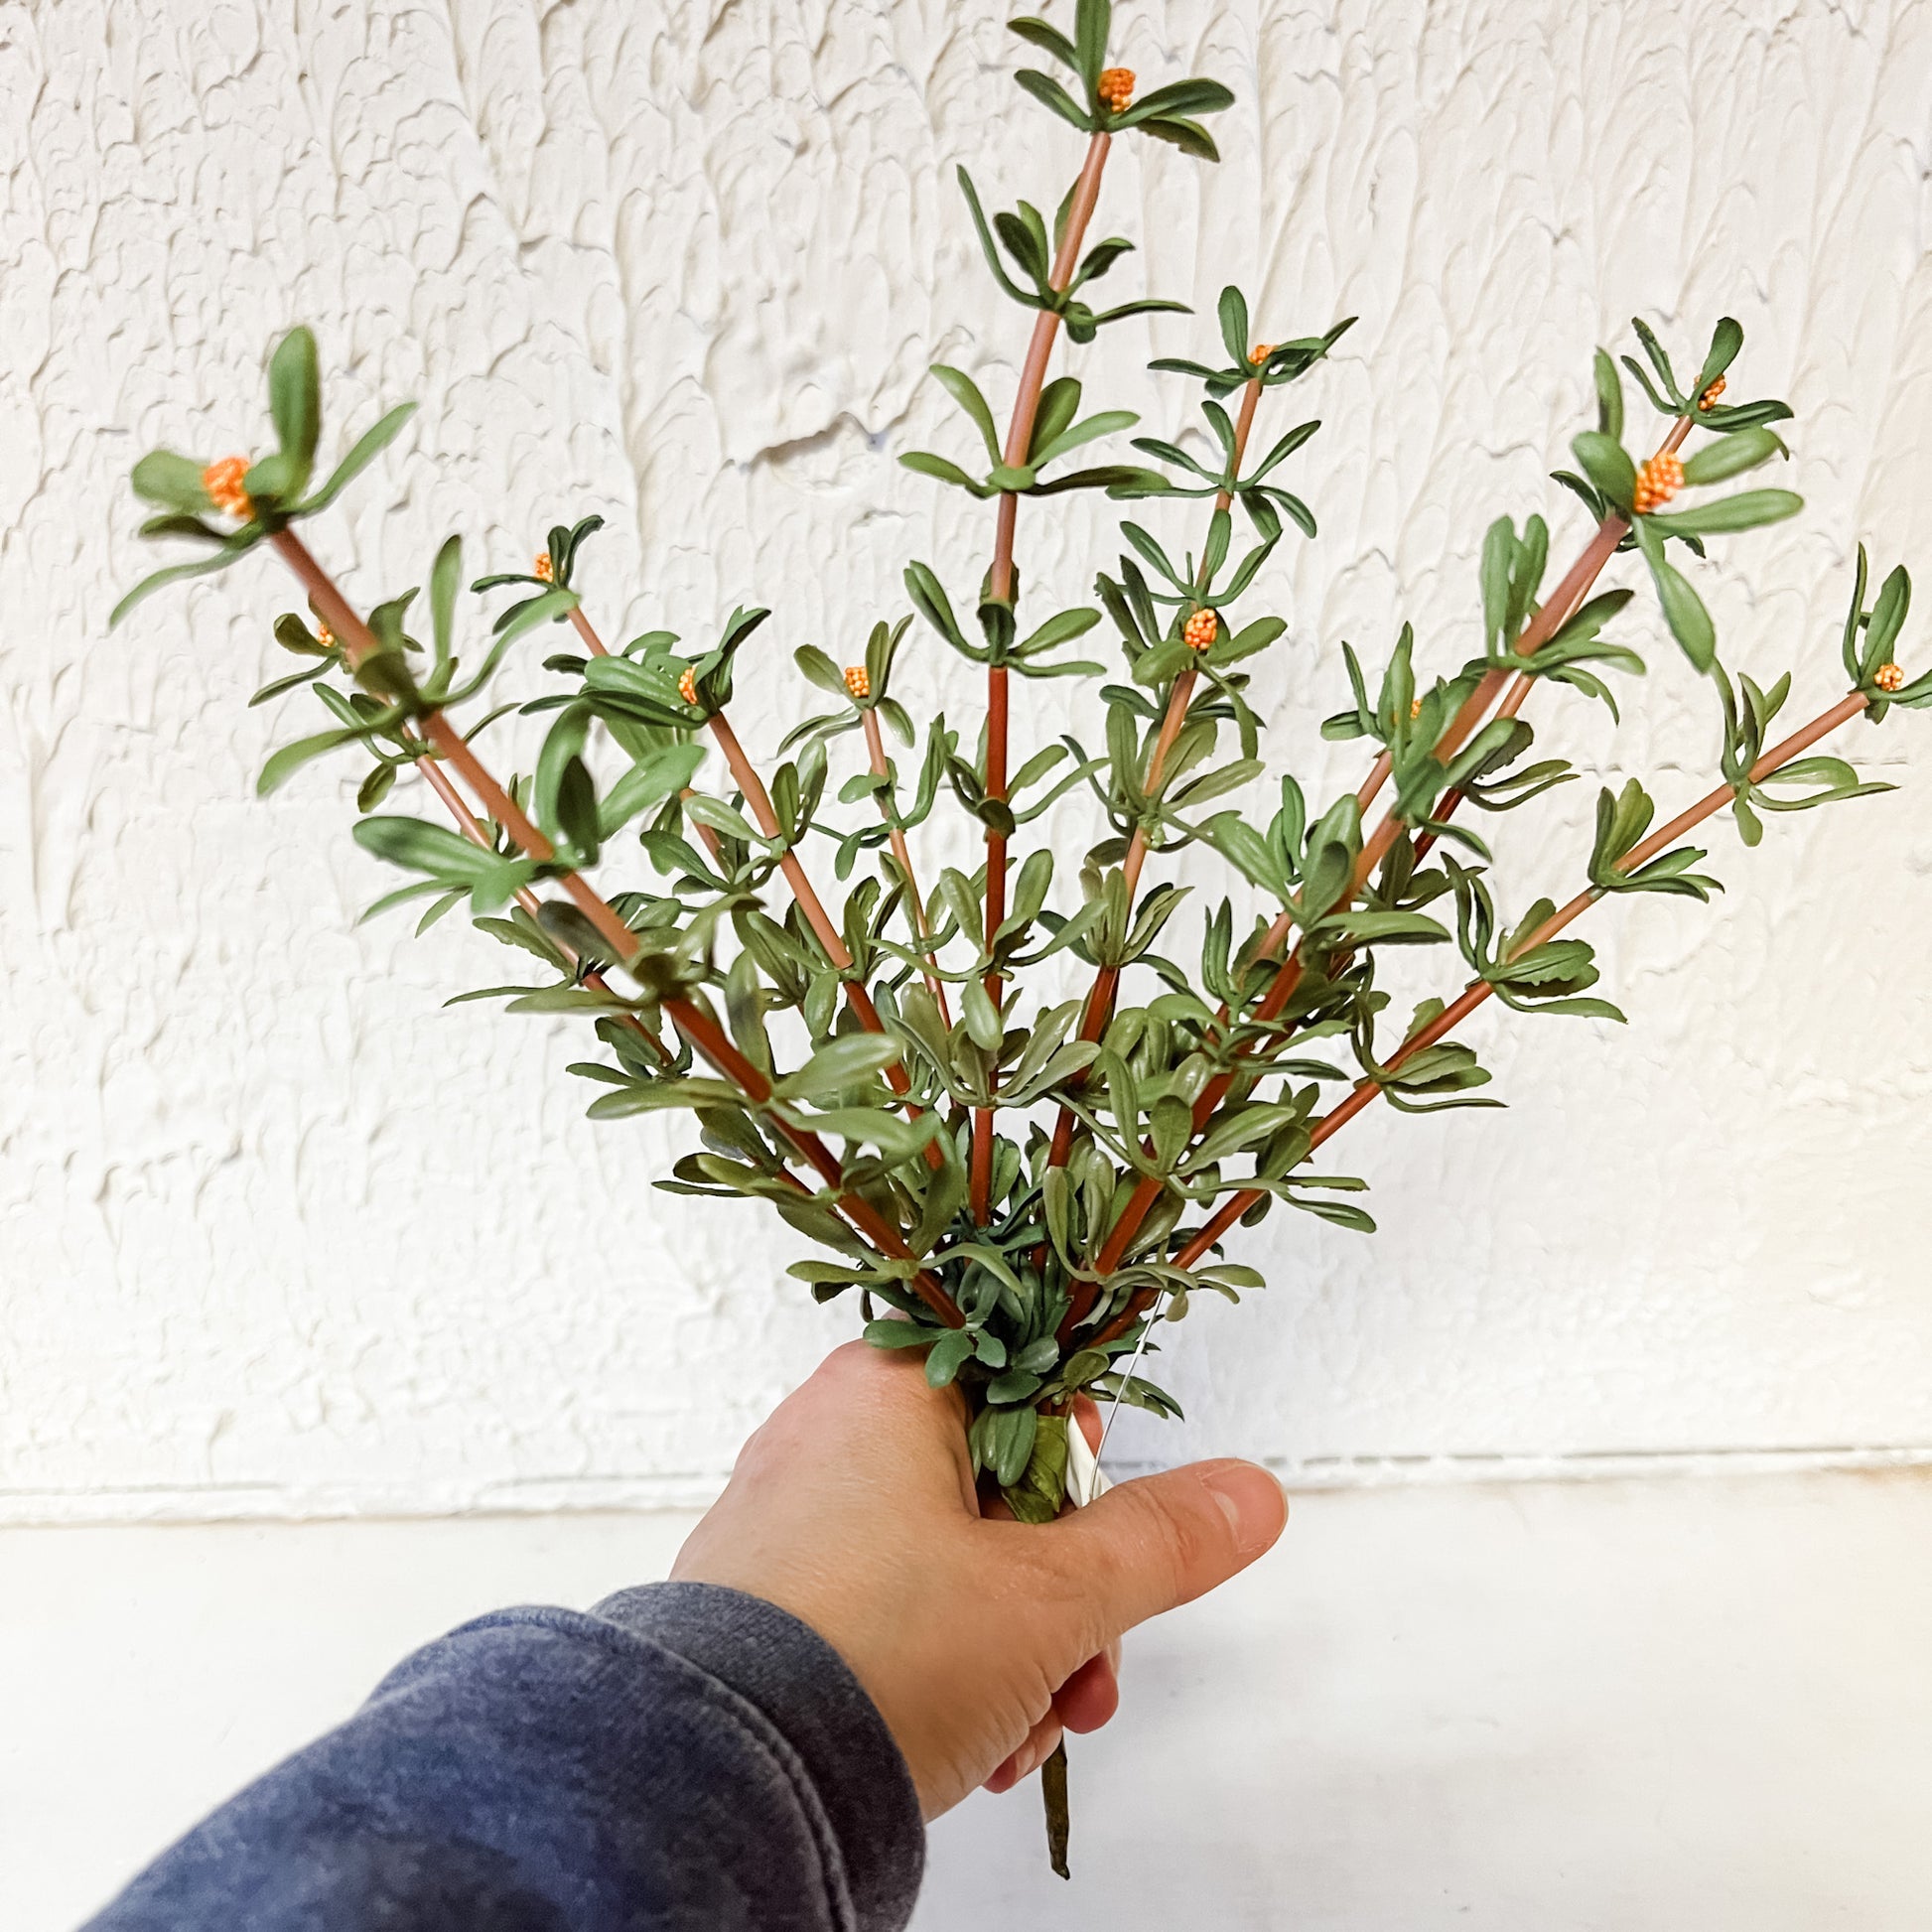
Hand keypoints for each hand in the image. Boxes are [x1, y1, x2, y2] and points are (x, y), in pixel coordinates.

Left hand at [671, 1339, 1286, 1816]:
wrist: (723, 1782)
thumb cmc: (874, 1653)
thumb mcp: (1050, 1596)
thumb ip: (1159, 1541)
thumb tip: (1249, 1494)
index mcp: (891, 1389)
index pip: (1027, 1387)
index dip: (1086, 1472)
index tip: (1106, 1544)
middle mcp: (832, 1435)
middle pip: (1002, 1495)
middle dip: (1065, 1602)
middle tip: (1082, 1674)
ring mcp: (797, 1522)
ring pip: (955, 1568)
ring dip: (1019, 1655)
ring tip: (1024, 1729)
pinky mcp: (774, 1602)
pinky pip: (893, 1617)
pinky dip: (947, 1677)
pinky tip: (972, 1746)